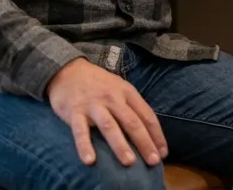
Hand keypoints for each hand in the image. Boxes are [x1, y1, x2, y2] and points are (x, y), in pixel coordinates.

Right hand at [46, 58, 167, 167]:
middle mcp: (113, 98)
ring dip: (120, 145)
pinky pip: (80, 131)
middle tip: (153, 161)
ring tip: (130, 162)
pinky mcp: (75, 112)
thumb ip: (132, 107)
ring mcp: (93, 105)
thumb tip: (148, 132)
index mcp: (127, 92)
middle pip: (132, 122)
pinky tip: (90, 161)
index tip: (163, 153)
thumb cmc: (99, 84)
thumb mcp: (120, 88)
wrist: (68, 70)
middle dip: (144, 143)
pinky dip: (85, 146)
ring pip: (109, 126)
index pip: (147, 115)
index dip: (156, 135)